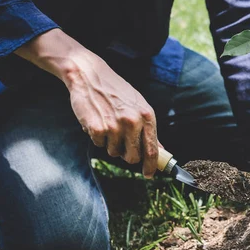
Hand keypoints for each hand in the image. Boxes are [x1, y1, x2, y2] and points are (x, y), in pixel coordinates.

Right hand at [15, 29, 160, 177]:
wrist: (89, 75)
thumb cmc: (116, 91)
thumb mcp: (138, 105)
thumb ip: (148, 129)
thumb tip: (160, 151)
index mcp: (147, 116)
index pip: (152, 150)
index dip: (151, 166)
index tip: (149, 174)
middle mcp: (133, 122)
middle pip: (133, 157)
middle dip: (126, 155)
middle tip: (120, 141)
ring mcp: (115, 126)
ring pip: (114, 152)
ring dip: (110, 144)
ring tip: (108, 124)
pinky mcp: (98, 129)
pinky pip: (99, 145)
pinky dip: (97, 137)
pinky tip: (97, 121)